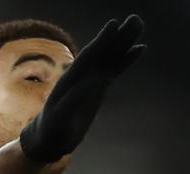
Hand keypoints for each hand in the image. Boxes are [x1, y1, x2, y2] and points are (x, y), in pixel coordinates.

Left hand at [20, 14, 145, 162]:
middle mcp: (81, 76)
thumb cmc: (51, 130)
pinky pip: (115, 69)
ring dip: (124, 42)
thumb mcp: (58, 119)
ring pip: (110, 57)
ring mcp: (91, 80)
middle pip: (101, 52)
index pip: (87, 57)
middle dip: (117, 36)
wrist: (50, 138)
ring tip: (139, 25)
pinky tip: (140, 48)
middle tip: (135, 19)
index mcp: (69, 80)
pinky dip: (126, 59)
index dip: (100, 42)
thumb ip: (71, 102)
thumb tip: (91, 83)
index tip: (113, 26)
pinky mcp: (98, 87)